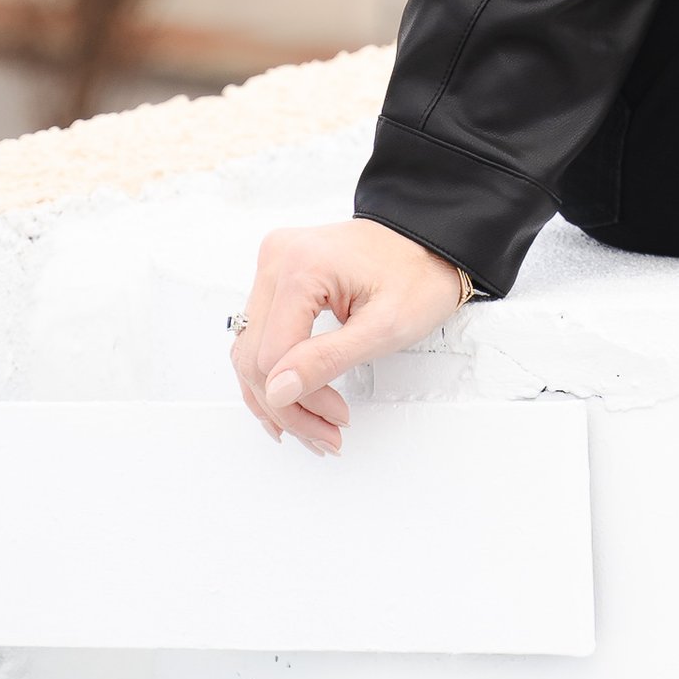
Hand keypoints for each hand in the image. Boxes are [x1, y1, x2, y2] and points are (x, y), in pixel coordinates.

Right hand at [230, 218, 468, 455]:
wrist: (429, 243)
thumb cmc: (418, 276)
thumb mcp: (384, 327)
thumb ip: (328, 360)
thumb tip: (277, 391)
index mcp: (301, 265)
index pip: (272, 356)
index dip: (300, 400)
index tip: (336, 419)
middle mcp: (277, 259)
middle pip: (254, 357)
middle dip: (288, 406)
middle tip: (324, 435)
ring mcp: (274, 265)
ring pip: (250, 350)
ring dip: (276, 395)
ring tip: (311, 426)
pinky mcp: (278, 276)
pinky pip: (260, 334)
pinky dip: (274, 371)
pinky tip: (290, 400)